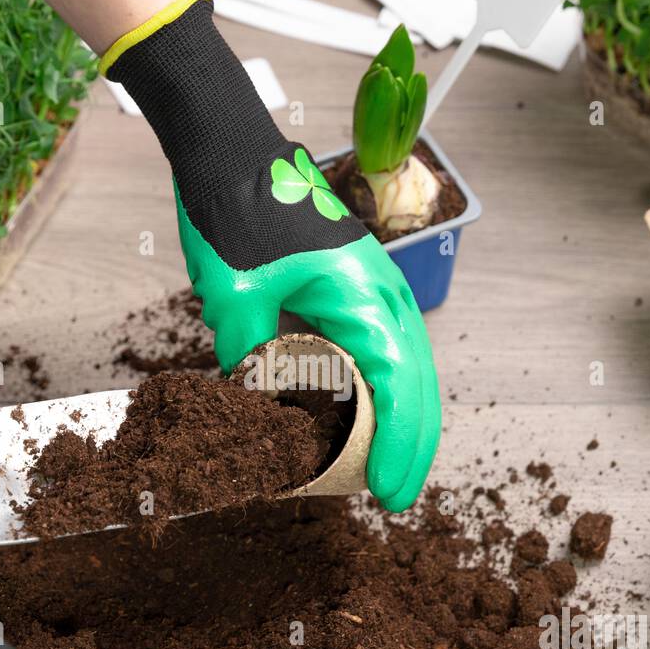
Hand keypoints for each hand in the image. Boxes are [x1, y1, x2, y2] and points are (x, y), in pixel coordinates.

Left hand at [105, 0, 440, 510]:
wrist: (231, 149)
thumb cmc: (235, 209)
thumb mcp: (233, 292)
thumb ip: (249, 356)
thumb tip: (253, 415)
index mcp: (363, 294)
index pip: (399, 384)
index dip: (400, 445)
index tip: (387, 492)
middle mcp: (383, 293)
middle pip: (418, 382)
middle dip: (412, 444)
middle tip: (394, 499)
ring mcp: (376, 287)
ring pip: (408, 366)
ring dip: (404, 420)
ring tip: (390, 470)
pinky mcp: (356, 287)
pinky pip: (384, 348)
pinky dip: (384, 390)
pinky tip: (366, 418)